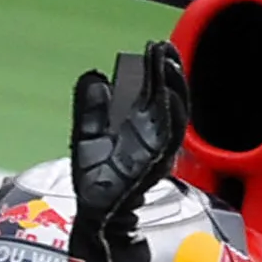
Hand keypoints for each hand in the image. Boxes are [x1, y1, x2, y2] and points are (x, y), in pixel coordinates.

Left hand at [70, 41, 189, 232]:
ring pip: (173, 113)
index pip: (153, 91)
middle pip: (168, 97)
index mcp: (140, 126)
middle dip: (168, 71)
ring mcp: (156, 148)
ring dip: (173, 88)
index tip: (155, 46)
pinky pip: (168, 139)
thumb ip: (90, 108)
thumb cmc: (96, 181)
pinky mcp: (154, 164)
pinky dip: (170, 117)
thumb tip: (94, 76)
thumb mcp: (87, 136)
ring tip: (168, 64)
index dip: (156, 69)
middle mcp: (152, 134)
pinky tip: (168, 97)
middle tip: (164, 48)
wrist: (96, 214)